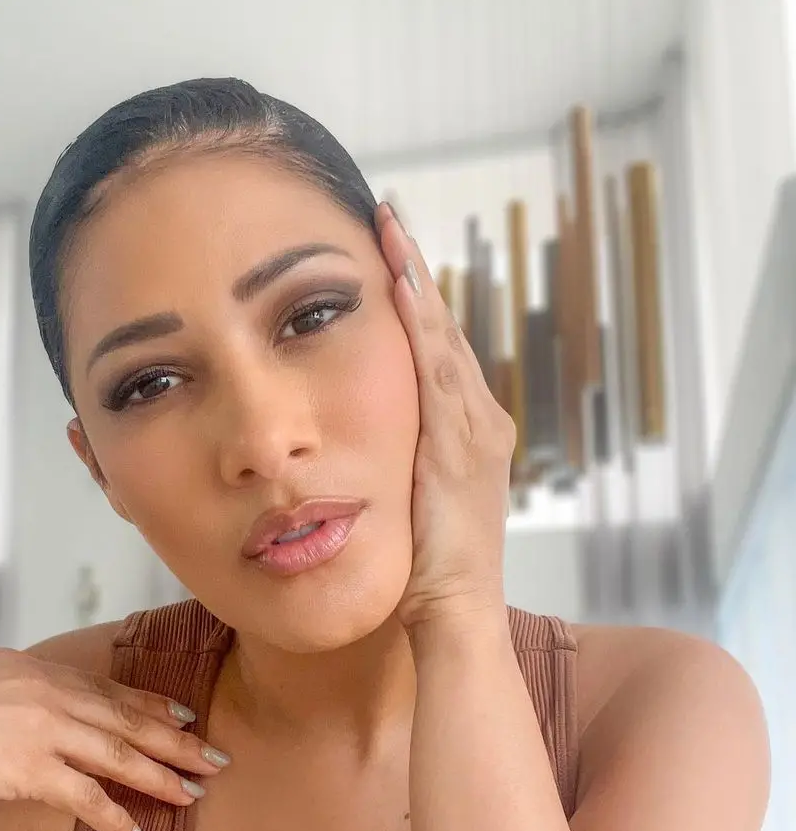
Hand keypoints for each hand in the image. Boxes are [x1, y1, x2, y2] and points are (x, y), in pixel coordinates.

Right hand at [0, 648, 226, 830]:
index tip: (187, 716)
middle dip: (178, 741)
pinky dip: (116, 818)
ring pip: (119, 755)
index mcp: (34, 670)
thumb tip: (20, 709)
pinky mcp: (27, 770)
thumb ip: (7, 694)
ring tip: (196, 795)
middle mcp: (46, 694)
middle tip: (218, 758)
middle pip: (128, 720)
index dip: (153, 705)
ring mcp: (40, 731)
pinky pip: (86, 798)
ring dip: (162, 777)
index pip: (109, 689)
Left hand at [375, 203, 515, 630]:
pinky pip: (438, 372)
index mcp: (466, 433)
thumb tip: (351, 442)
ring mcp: (475, 429)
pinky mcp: (461, 444)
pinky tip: (403, 289)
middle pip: (442, 332)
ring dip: (416, 284)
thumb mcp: (408, 503)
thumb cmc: (426, 569)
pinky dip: (423, 328)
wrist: (456, 611)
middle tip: (387, 220)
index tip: (386, 256)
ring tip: (391, 232)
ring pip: (442, 340)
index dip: (413, 302)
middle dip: (414, 275)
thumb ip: (394, 465)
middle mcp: (479, 421)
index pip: (435, 351)